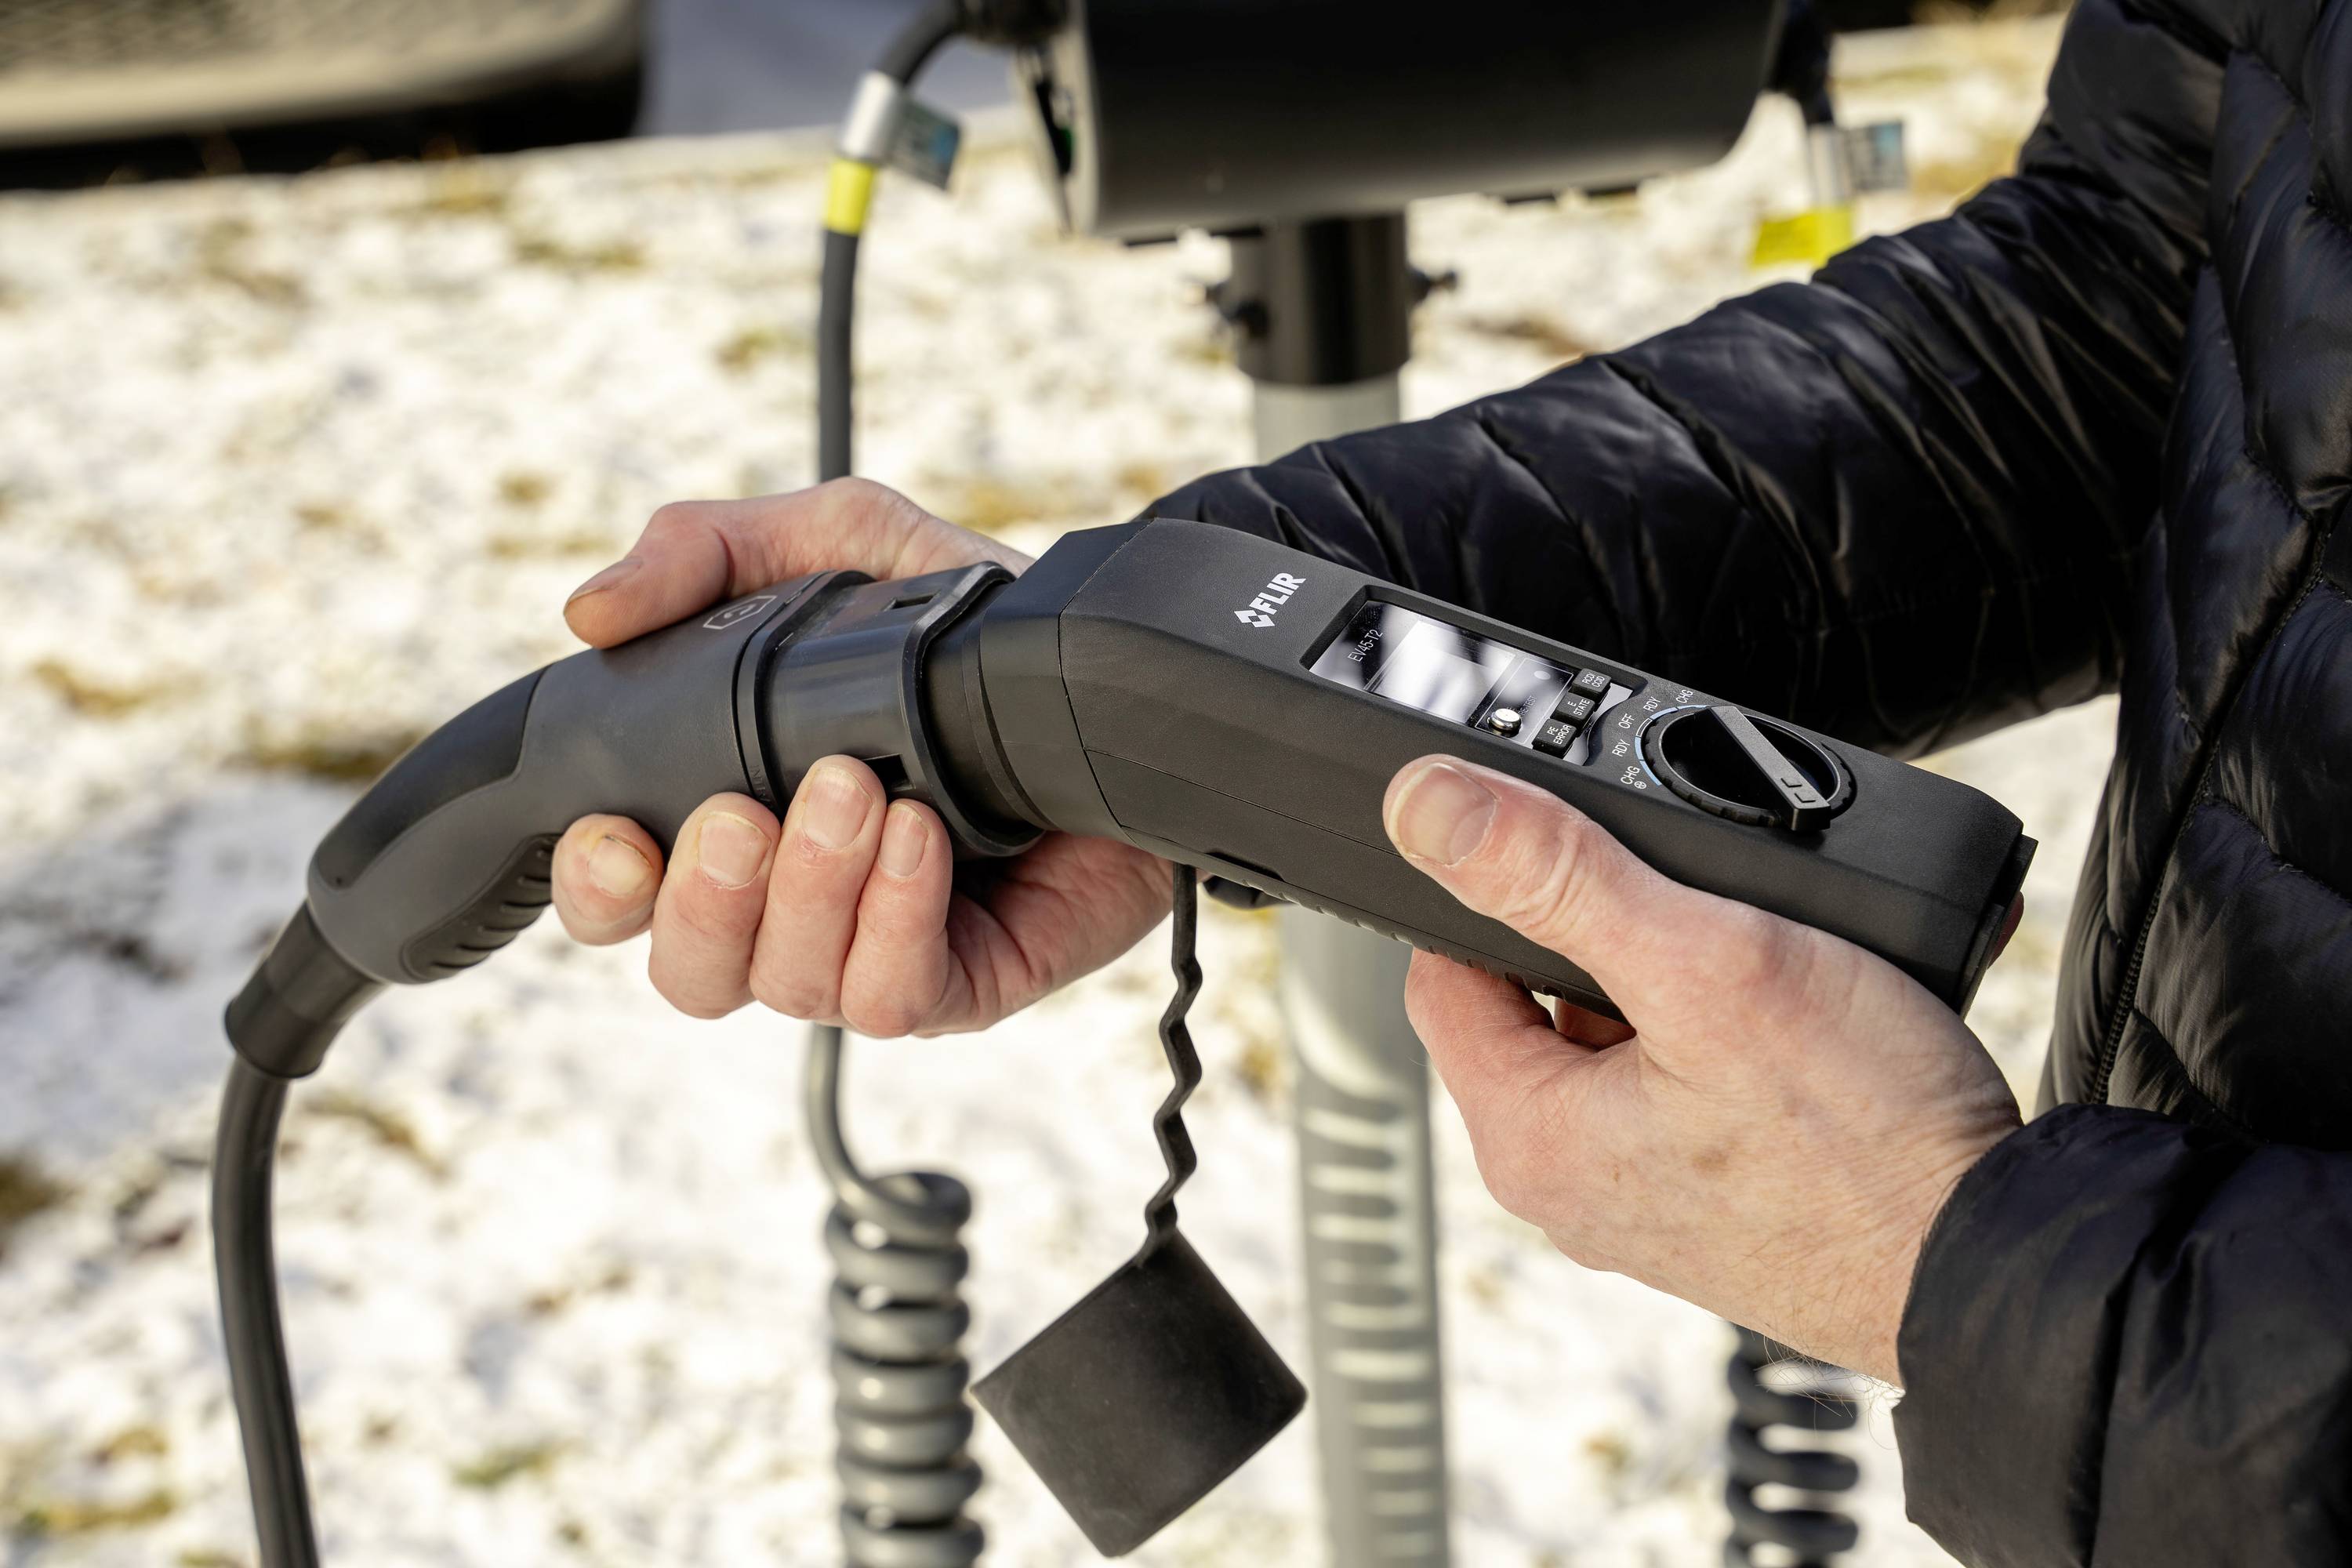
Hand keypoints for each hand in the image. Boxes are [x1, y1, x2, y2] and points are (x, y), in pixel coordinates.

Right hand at [548, 479, 1172, 1032]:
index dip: (596, 888)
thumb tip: (591, 609)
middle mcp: (793, 904)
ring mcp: (874, 951)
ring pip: (787, 984)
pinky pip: (892, 997)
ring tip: (858, 790)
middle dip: (701, 899)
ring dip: (810, 889)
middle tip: (744, 812)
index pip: (620, 901)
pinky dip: (891, 921)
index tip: (615, 832)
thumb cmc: (971, 623)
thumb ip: (709, 550)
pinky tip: (919, 836)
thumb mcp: (838, 544)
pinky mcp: (964, 982)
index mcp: (735, 817)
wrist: (1120, 669)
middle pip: (690, 973)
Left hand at [1383, 756, 2021, 1383]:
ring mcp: (1649, 1198)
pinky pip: (1692, 1083)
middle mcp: (1572, 1183)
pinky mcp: (1722, 1200)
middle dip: (1606, 933)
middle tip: (1695, 907)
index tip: (1564, 849)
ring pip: (1624, 1035)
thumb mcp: (1704, 963)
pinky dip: (1735, 1032)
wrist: (1999, 1261)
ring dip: (1681, 977)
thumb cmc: (1869, 1142)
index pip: (1444, 970)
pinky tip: (1802, 1013)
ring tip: (1765, 960)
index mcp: (1529, 1138)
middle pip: (1536, 1001)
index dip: (1494, 890)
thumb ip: (1560, 875)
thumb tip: (1429, 806)